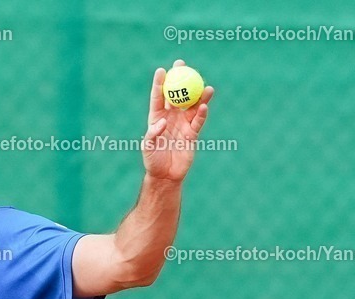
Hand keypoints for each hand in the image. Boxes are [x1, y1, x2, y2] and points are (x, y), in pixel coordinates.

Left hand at [143, 59, 213, 181]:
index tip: (162, 70)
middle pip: (176, 95)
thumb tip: (163, 122)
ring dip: (199, 96)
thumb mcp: (147, 148)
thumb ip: (153, 134)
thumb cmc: (152, 161)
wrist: (165, 175)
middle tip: (184, 66)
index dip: (160, 83)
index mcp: (156, 118)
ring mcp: (182, 124)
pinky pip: (198, 121)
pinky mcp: (192, 134)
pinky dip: (202, 114)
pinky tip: (205, 106)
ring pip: (192, 106)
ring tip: (206, 86)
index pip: (158, 97)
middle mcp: (170, 117)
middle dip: (180, 79)